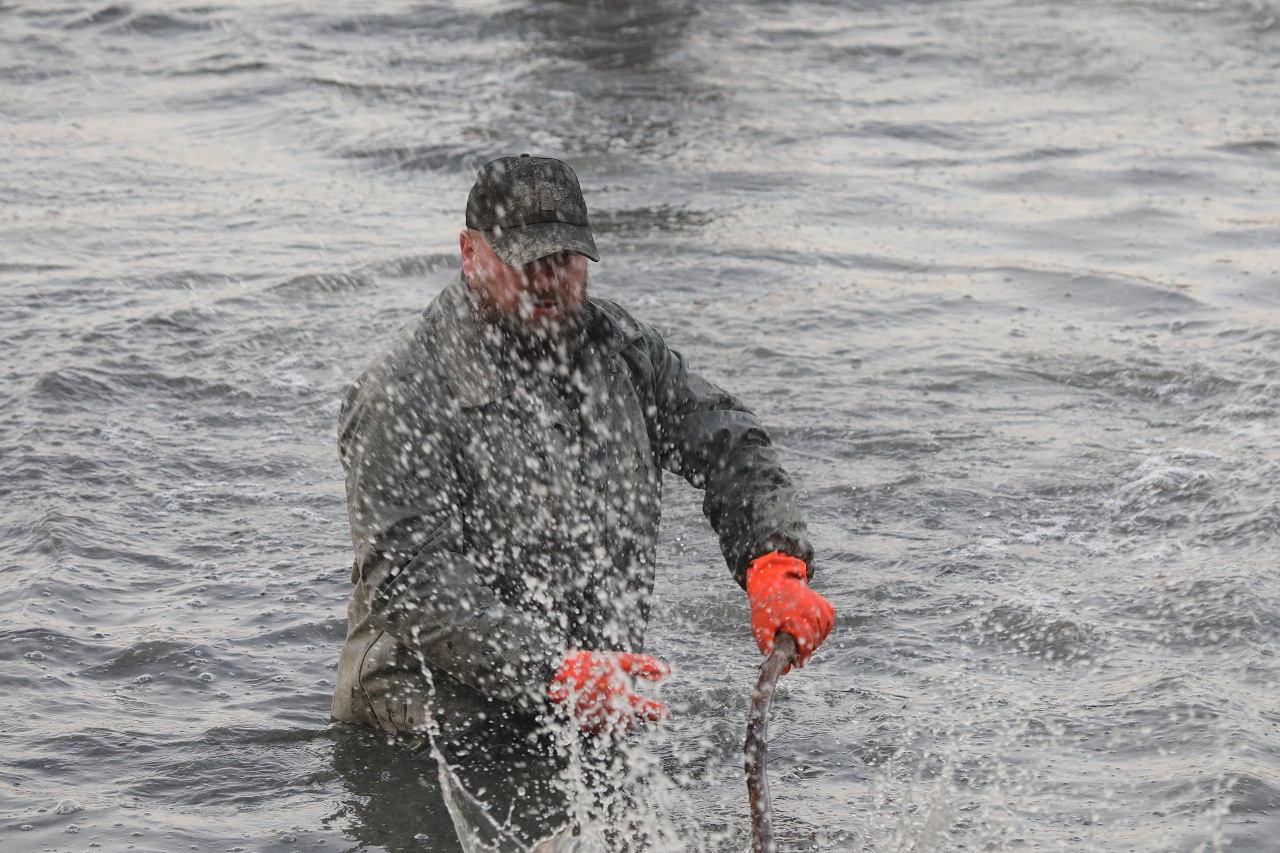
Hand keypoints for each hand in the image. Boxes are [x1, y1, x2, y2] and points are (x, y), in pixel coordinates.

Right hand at [548, 650, 670, 732]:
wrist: (555, 677)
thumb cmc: (589, 665)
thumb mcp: (618, 660)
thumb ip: (644, 665)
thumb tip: (667, 672)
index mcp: (621, 698)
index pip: (647, 711)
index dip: (658, 713)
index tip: (665, 712)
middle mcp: (610, 715)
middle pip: (634, 721)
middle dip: (640, 714)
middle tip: (644, 708)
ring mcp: (598, 723)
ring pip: (620, 726)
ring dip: (626, 718)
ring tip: (622, 705)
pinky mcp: (587, 727)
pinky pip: (605, 727)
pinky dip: (610, 719)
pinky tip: (606, 708)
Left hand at [746, 551, 834, 671]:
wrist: (776, 583)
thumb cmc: (767, 608)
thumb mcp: (760, 627)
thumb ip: (768, 647)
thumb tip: (785, 670)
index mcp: (795, 617)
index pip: (806, 642)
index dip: (804, 656)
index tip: (799, 664)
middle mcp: (811, 611)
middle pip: (814, 640)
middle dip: (805, 650)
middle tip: (796, 653)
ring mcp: (820, 608)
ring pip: (821, 634)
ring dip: (813, 641)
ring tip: (800, 640)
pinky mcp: (826, 607)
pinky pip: (827, 625)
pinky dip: (820, 631)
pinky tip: (809, 631)